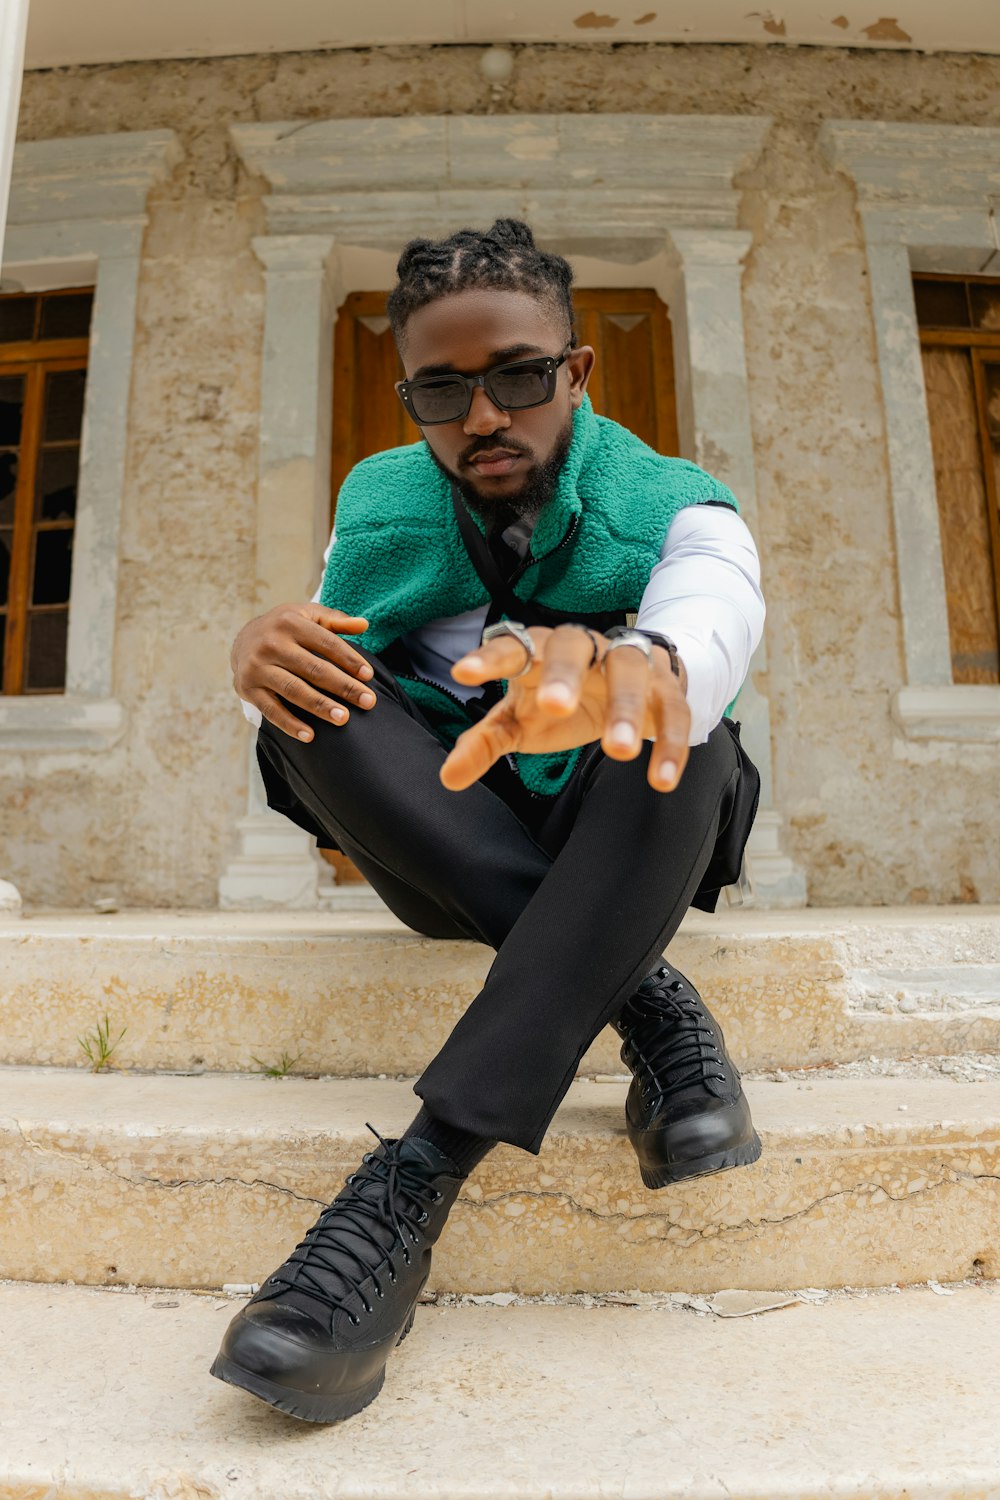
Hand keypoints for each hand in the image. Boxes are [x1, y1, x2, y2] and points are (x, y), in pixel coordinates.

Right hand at [232, 603, 376, 741]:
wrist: (242, 640)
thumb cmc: (285, 629)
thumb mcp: (307, 615)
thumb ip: (336, 620)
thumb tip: (364, 625)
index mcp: (290, 623)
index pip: (326, 642)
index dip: (349, 659)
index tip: (369, 676)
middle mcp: (272, 644)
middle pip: (313, 668)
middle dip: (343, 686)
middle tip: (368, 701)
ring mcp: (258, 667)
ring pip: (294, 690)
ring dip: (320, 706)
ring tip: (344, 718)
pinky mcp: (248, 688)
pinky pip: (271, 710)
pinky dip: (289, 724)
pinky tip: (309, 736)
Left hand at [439, 624, 690, 793]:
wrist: (631, 679)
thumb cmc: (563, 699)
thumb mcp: (520, 720)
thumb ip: (487, 743)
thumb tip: (448, 777)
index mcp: (540, 651)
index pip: (512, 646)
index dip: (488, 659)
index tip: (462, 672)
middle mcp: (585, 649)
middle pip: (574, 647)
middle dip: (564, 674)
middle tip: (555, 707)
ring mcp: (629, 663)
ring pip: (630, 673)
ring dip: (627, 708)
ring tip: (619, 751)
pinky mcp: (667, 687)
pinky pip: (674, 710)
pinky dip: (671, 743)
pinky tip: (662, 780)